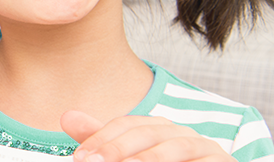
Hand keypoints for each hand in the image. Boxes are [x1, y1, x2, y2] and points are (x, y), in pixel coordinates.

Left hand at [62, 111, 234, 161]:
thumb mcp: (132, 159)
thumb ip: (105, 143)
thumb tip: (67, 116)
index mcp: (159, 129)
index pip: (127, 124)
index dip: (101, 138)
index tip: (80, 157)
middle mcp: (182, 133)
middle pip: (148, 133)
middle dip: (118, 149)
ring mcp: (206, 148)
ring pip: (176, 147)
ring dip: (149, 158)